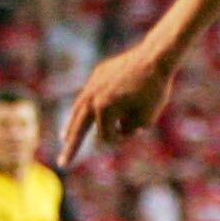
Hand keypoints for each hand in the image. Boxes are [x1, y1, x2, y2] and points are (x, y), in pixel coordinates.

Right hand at [62, 43, 178, 164]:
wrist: (156, 57)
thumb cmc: (154, 90)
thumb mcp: (146, 118)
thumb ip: (129, 130)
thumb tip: (117, 131)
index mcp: (104, 108)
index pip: (105, 136)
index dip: (121, 138)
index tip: (136, 131)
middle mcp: (93, 96)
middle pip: (78, 127)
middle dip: (72, 147)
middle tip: (63, 163)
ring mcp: (93, 84)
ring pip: (78, 109)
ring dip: (72, 126)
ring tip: (64, 139)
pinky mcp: (98, 74)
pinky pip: (89, 94)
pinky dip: (85, 107)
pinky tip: (82, 114)